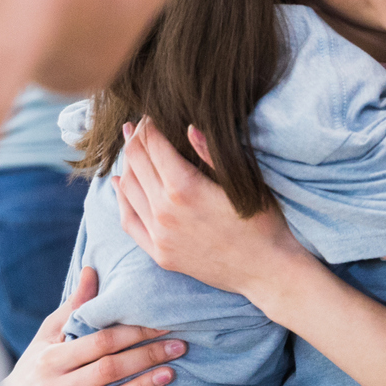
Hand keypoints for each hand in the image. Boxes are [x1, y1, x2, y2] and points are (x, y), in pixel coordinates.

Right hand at [1, 265, 186, 385]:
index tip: (164, 324)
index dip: (134, 331)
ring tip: (170, 374)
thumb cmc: (32, 369)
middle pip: (107, 371)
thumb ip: (74, 307)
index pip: (99, 342)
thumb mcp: (46, 336)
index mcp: (49, 359)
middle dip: (146, 357)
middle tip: (179, 347)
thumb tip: (93, 270)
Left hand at [113, 119, 318, 309]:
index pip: (154, 146)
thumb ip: (211, 154)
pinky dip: (121, 199)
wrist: (266, 270)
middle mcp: (164, 211)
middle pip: (137, 164)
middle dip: (135, 140)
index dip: (149, 126)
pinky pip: (129, 221)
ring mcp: (159, 235)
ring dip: (127, 165)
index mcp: (184, 188)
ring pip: (128, 190)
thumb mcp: (243, 182)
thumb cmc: (263, 222)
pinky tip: (119, 185)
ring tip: (131, 149)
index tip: (150, 115)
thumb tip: (188, 127)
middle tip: (137, 125)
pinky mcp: (159, 254)